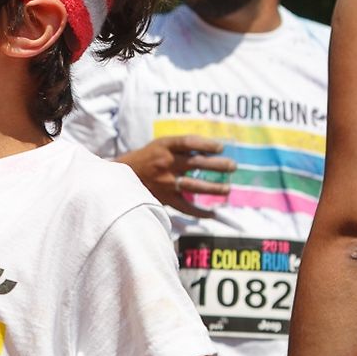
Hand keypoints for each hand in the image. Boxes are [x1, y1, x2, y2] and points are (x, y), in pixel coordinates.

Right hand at [117, 135, 236, 217]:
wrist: (124, 175)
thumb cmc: (148, 157)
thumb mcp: (161, 144)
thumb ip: (182, 146)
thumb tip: (211, 150)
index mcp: (165, 147)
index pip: (188, 142)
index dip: (206, 144)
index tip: (221, 148)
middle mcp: (166, 163)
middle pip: (196, 163)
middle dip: (218, 165)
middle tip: (232, 167)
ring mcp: (165, 182)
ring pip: (194, 186)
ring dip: (213, 188)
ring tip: (227, 189)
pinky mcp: (164, 198)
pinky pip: (185, 207)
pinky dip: (199, 212)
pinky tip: (212, 213)